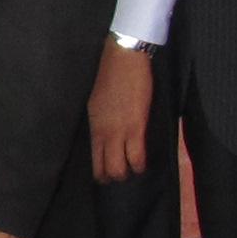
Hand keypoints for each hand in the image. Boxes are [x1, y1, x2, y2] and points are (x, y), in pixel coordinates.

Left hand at [86, 41, 155, 183]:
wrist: (123, 59)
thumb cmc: (112, 76)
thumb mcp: (98, 102)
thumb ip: (102, 121)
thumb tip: (107, 134)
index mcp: (93, 126)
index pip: (94, 158)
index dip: (100, 172)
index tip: (107, 176)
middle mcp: (103, 132)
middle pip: (104, 168)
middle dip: (113, 177)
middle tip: (122, 178)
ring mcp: (118, 131)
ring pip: (119, 167)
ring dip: (127, 173)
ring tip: (134, 172)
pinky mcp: (135, 126)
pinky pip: (136, 155)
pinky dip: (140, 164)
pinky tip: (143, 166)